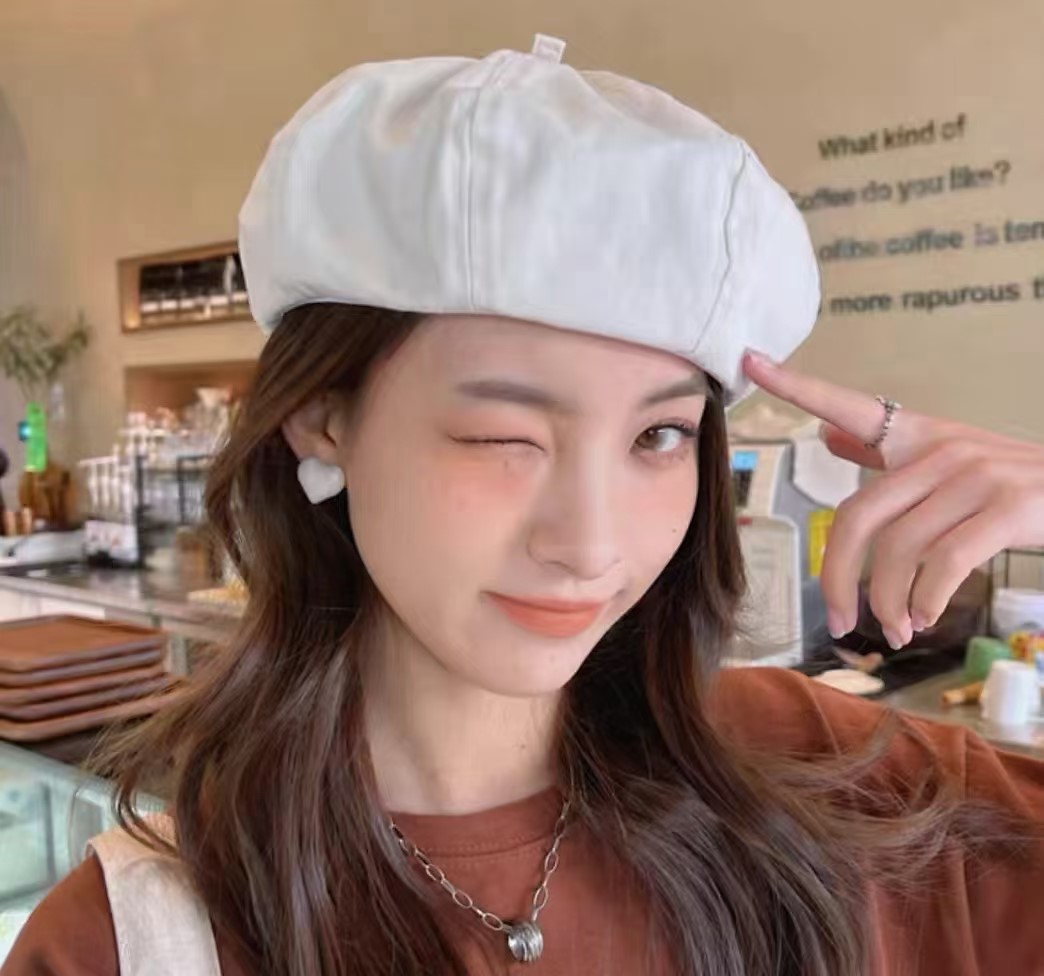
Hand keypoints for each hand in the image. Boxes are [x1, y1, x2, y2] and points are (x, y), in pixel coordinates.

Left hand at [742, 351, 1043, 649]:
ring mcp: (976, 476)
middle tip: (838, 620)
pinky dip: (924, 601)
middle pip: (858, 516)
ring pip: (899, 549)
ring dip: (887, 603)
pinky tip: (922, 618)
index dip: (795, 385)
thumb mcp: (948, 460)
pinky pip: (943, 564)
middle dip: (839, 577)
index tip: (748, 361)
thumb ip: (884, 449)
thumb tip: (827, 434)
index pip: (847, 406)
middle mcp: (940, 449)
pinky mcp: (1009, 508)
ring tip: (893, 630)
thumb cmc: (1016, 486)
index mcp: (919, 435)